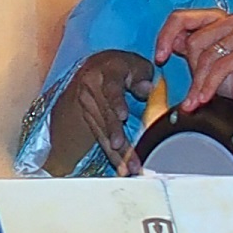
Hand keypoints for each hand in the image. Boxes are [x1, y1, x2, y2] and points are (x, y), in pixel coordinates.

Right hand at [45, 49, 154, 174]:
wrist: (97, 67)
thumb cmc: (123, 67)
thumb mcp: (136, 64)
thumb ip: (142, 76)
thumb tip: (146, 89)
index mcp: (106, 73)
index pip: (111, 89)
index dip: (116, 102)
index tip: (122, 116)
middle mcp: (91, 90)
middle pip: (105, 116)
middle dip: (117, 137)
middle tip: (126, 154)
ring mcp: (87, 106)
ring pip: (102, 132)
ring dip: (116, 152)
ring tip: (129, 168)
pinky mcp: (89, 120)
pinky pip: (100, 138)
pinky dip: (112, 154)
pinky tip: (121, 167)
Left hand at [154, 9, 232, 119]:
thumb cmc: (230, 78)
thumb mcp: (200, 61)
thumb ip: (184, 47)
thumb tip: (164, 44)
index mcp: (214, 18)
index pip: (180, 17)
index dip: (165, 37)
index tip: (159, 58)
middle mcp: (231, 20)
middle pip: (194, 40)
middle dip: (191, 68)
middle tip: (193, 87)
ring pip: (207, 56)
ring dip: (199, 82)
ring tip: (196, 99)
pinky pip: (221, 66)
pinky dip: (209, 85)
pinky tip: (205, 98)